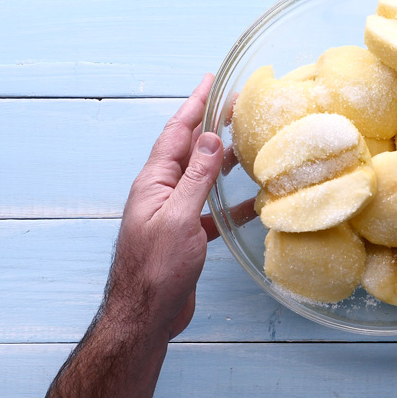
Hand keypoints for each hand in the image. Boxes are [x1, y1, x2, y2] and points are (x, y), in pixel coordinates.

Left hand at [107, 73, 223, 340]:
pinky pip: (210, 209)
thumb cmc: (156, 269)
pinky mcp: (185, 236)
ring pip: (202, 178)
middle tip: (237, 105)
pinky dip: (230, 203)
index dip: (194, 105)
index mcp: (154, 182)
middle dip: (211, 125)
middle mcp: (161, 193)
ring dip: (223, 160)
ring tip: (248, 144)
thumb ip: (195, 178)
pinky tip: (252, 202)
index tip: (210, 80)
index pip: (176, 133)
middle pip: (190, 150)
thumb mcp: (178, 217)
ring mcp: (172, 214)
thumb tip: (209, 138)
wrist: (144, 316)